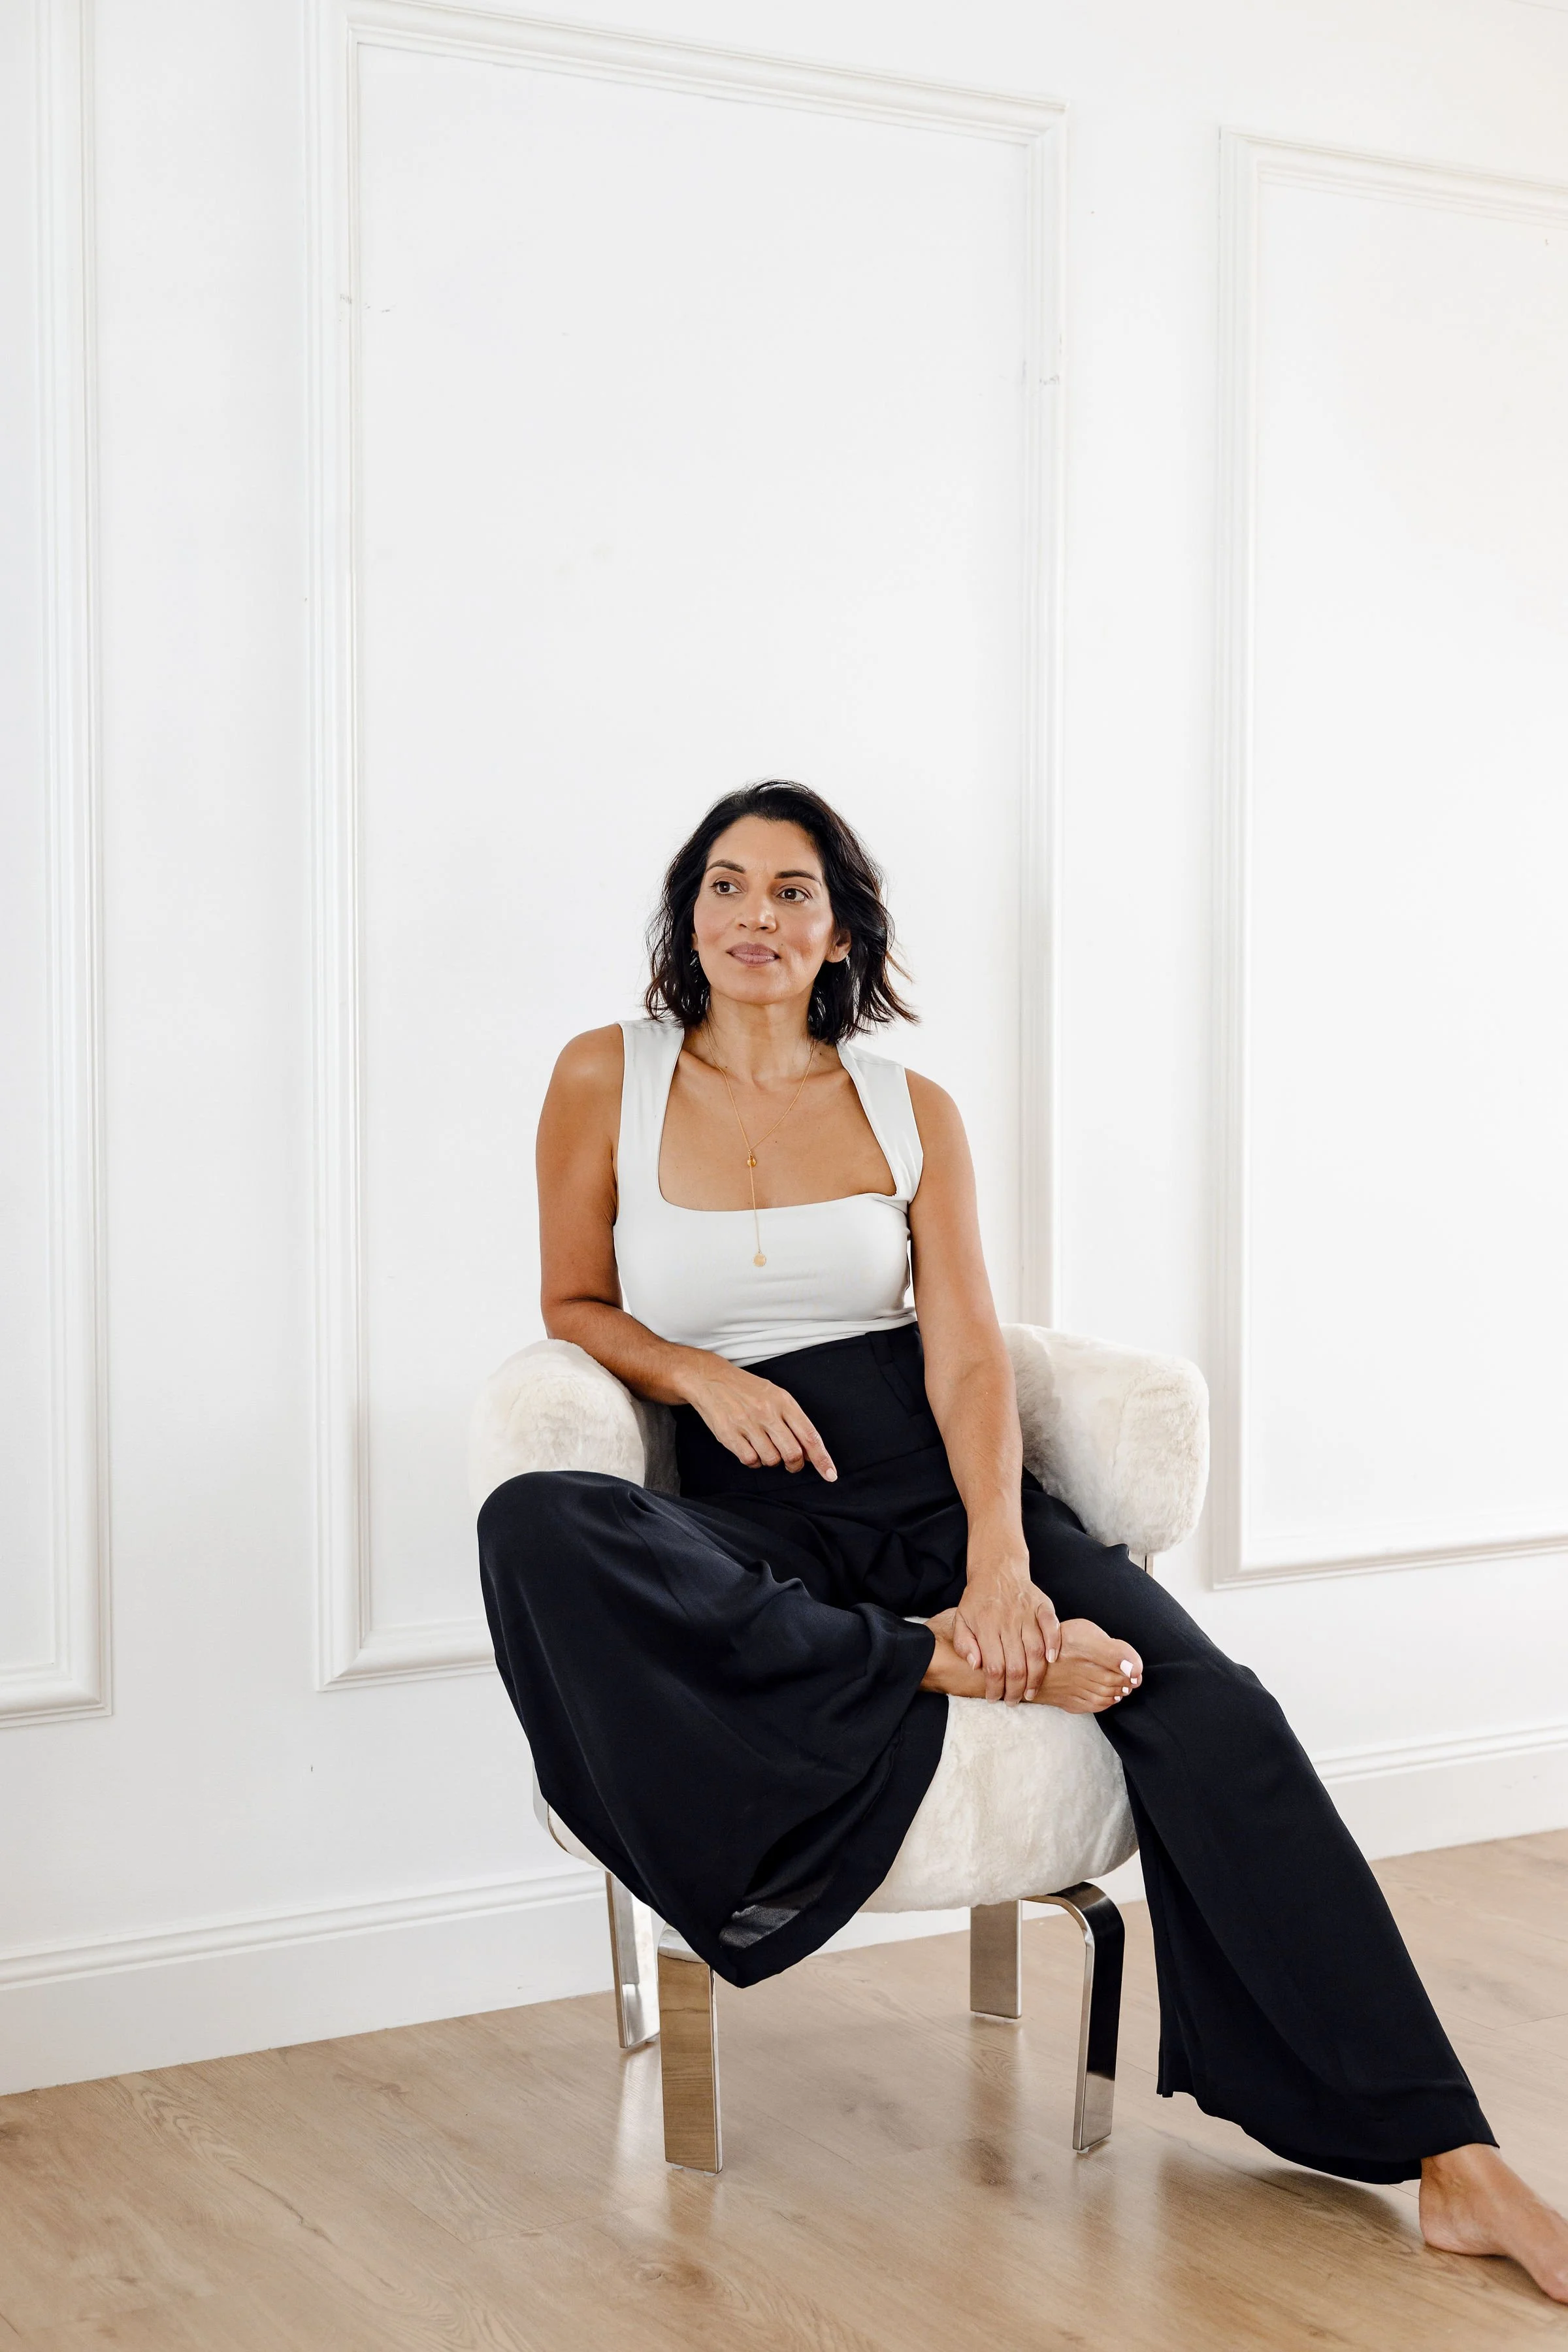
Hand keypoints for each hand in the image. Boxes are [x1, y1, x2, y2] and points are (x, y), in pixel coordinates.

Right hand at [681, 1356, 836, 1479]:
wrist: (711, 1379)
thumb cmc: (748, 1389)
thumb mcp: (776, 1396)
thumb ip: (794, 1422)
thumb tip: (810, 1452)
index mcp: (783, 1402)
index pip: (810, 1435)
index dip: (822, 1458)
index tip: (830, 1475)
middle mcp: (767, 1413)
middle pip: (793, 1453)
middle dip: (795, 1464)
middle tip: (791, 1463)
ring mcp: (747, 1424)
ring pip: (771, 1460)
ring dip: (772, 1460)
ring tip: (764, 1446)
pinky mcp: (729, 1435)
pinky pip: (750, 1460)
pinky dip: (754, 1460)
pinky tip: (750, 1448)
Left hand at [950, 1546, 1060, 1703]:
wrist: (997, 1568)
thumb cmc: (977, 1599)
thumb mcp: (960, 1619)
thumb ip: (963, 1643)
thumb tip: (975, 1665)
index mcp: (985, 1626)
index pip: (993, 1666)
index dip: (994, 1687)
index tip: (994, 1698)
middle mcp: (1007, 1620)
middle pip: (1016, 1664)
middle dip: (1015, 1689)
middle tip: (1013, 1701)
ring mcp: (1027, 1613)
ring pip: (1036, 1651)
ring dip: (1035, 1677)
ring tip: (1030, 1692)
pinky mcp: (1043, 1605)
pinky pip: (1052, 1626)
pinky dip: (1055, 1644)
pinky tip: (1052, 1661)